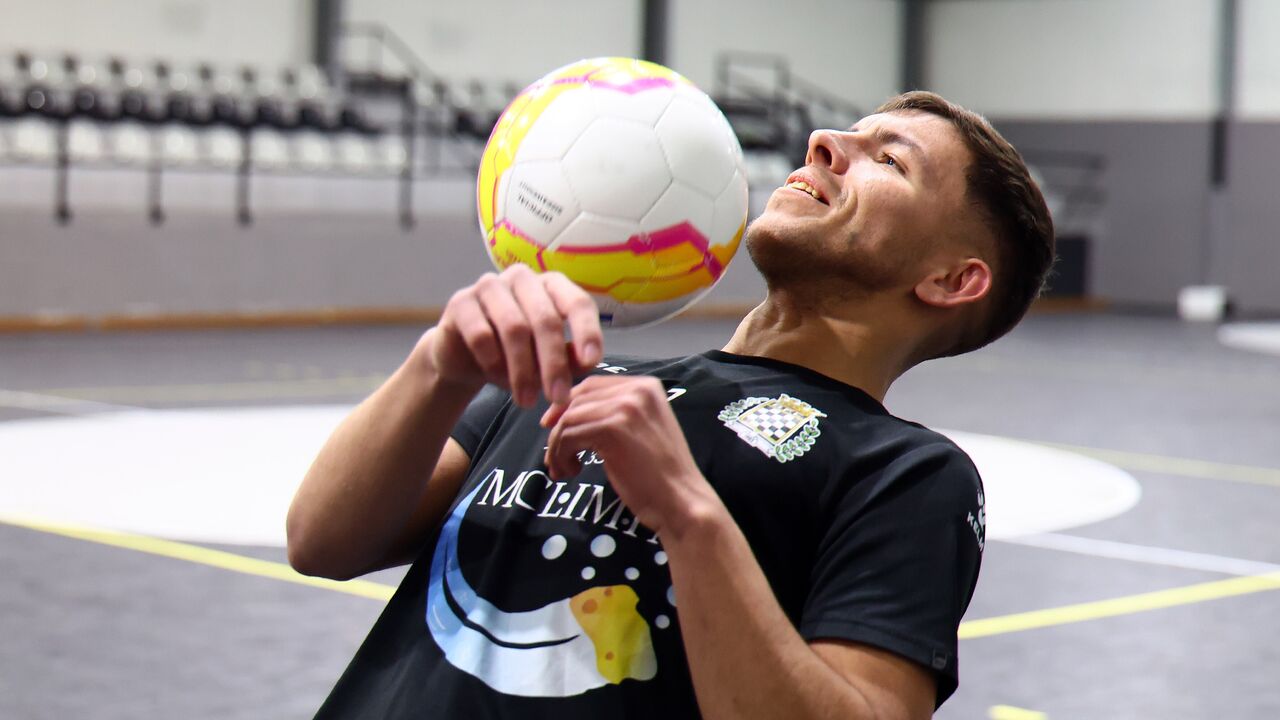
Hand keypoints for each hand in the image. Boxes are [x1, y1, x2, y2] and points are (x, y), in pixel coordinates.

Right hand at [418, 265, 603, 406]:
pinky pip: (481, 334)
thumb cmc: (516, 355)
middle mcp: (522, 278)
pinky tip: (496, 377)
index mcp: (551, 285)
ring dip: (522, 370)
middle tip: (556, 397)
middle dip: (553, 363)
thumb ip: (569, 358)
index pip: (576, 302)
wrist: (466, 359)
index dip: (586, 332)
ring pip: (514, 327)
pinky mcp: (460, 302)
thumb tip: (586, 362)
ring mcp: (489, 286)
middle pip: (545, 319)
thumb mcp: (548, 360)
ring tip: (526, 399)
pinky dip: (492, 361)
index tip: (591, 363)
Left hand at [541, 375, 721, 536]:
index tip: (553, 427)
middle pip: (576, 399)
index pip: (592, 385)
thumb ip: (612, 413)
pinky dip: (561, 456)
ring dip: (557, 446)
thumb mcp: (639, 430)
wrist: (681, 501)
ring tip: (563, 469)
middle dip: (558, 428)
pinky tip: (572, 471)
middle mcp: (637, 389)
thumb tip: (564, 412)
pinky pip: (567, 436)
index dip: (567, 405)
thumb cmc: (659, 474)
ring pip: (568, 419)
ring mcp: (625, 408)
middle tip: (554, 456)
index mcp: (646, 386)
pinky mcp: (612, 430)